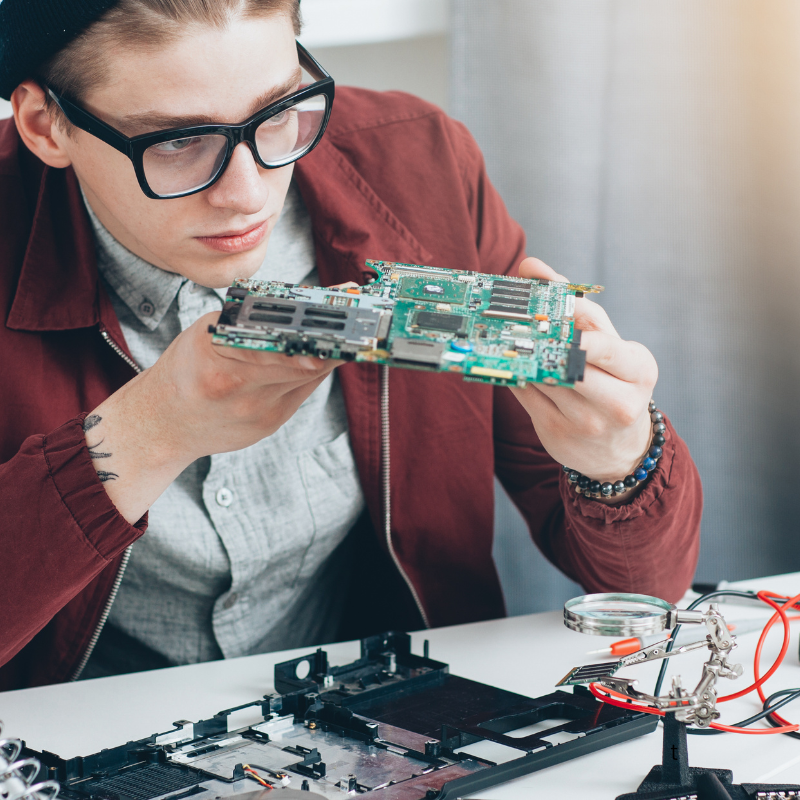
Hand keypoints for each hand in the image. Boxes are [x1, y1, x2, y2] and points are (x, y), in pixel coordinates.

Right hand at [84, 311, 339, 523]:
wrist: (162, 425)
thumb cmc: (183, 371)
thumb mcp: (205, 334)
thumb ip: (250, 321)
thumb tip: (299, 301)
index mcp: (222, 363)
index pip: (282, 341)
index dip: (318, 327)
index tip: (342, 311)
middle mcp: (244, 393)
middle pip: (306, 361)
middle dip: (335, 338)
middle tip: (361, 317)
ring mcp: (260, 414)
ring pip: (310, 377)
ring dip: (331, 353)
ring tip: (352, 331)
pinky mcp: (270, 426)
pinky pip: (302, 392)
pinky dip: (313, 371)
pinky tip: (325, 354)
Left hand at [510, 258, 657, 502]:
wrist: (619, 449)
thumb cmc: (613, 383)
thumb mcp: (609, 346)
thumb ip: (576, 307)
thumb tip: (531, 267)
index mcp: (638, 371)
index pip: (607, 343)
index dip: (578, 322)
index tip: (556, 305)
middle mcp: (618, 400)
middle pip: (573, 360)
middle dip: (545, 338)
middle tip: (517, 315)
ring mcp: (586, 421)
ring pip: (545, 377)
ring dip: (524, 353)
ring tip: (504, 330)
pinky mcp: (556, 433)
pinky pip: (526, 395)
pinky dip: (515, 373)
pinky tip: (506, 358)